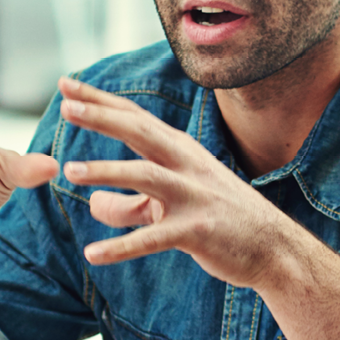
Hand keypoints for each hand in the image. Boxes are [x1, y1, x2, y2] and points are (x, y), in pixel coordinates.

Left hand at [54, 79, 296, 285]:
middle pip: (139, 132)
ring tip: (70, 172)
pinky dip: (122, 247)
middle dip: (102, 117)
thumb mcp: (170, 207)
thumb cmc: (220, 221)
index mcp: (180, 151)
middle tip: (66, 105)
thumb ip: (129, 204)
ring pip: (145, 176)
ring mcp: (193, 196)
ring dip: (108, 171)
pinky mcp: (197, 231)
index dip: (100, 101)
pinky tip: (92, 254)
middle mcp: (186, 165)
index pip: (135, 118)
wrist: (273, 249)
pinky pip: (153, 239)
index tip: (66, 84)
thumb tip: (92, 204)